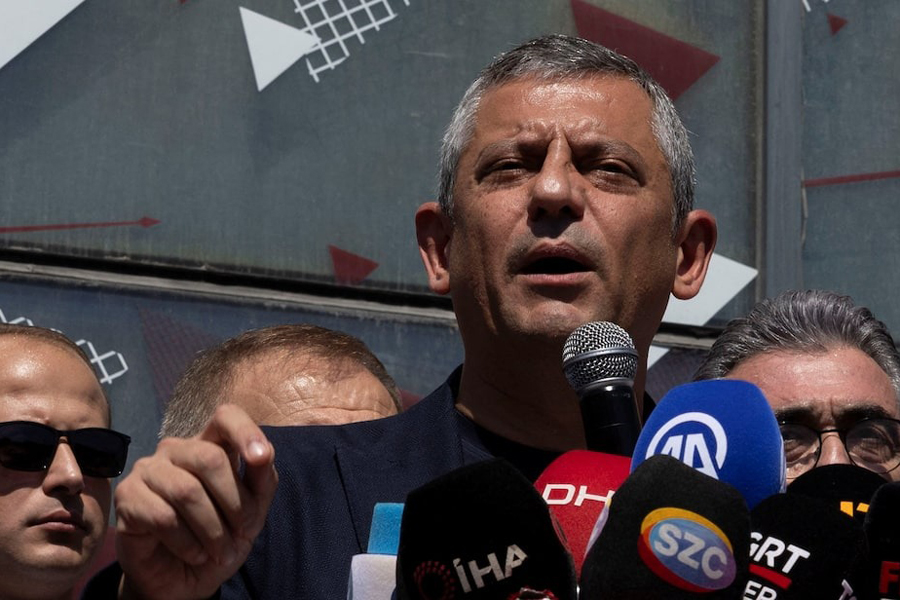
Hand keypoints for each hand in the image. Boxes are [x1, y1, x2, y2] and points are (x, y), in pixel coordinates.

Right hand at [114, 404, 277, 598]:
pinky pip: (163, 517)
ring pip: (187, 491)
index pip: (226, 416)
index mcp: (210, 444)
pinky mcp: (127, 496)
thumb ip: (262, 481)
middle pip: (210, 458)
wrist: (185, 580)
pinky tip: (195, 554)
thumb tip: (263, 454)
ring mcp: (148, 469)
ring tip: (220, 552)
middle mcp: (177, 449)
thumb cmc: (220, 538)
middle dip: (235, 503)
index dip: (245, 431)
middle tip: (242, 533)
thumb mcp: (252, 513)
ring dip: (213, 530)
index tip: (262, 458)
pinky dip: (188, 543)